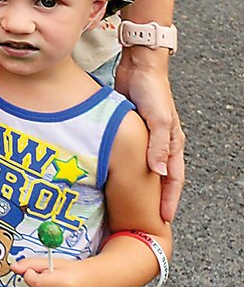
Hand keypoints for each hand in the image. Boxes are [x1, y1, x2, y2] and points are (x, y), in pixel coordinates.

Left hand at [12, 256, 96, 286]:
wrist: (90, 283)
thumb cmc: (71, 271)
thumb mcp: (51, 262)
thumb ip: (30, 264)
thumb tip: (14, 267)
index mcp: (66, 282)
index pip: (36, 283)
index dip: (30, 275)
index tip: (33, 271)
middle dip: (37, 284)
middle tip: (48, 278)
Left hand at [115, 53, 184, 221]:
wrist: (139, 66)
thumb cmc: (153, 91)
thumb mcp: (159, 119)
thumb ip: (159, 145)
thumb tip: (160, 173)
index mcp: (173, 144)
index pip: (174, 180)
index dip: (169, 200)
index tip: (163, 219)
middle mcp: (161, 143)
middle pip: (159, 178)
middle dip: (154, 198)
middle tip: (144, 218)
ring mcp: (146, 137)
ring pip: (143, 167)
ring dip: (138, 184)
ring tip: (128, 203)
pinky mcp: (130, 129)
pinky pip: (128, 153)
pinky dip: (124, 167)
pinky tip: (111, 176)